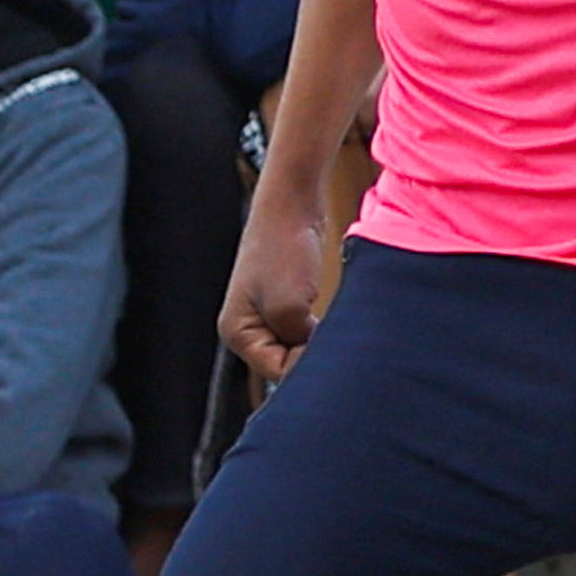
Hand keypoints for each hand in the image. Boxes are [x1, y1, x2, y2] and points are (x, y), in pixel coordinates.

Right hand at [220, 191, 327, 382]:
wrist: (292, 203)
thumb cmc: (284, 250)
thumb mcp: (289, 308)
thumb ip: (298, 344)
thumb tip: (318, 362)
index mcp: (237, 332)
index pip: (277, 372)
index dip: (306, 365)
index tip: (329, 344)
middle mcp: (247, 328)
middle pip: (286, 363)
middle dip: (312, 356)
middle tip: (338, 340)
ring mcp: (265, 314)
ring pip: (299, 347)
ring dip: (318, 341)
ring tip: (337, 325)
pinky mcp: (286, 300)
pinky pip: (306, 329)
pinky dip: (321, 328)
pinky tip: (336, 317)